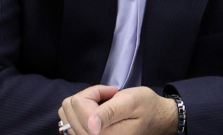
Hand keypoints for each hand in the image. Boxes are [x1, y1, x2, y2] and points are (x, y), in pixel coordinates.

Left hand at [59, 85, 176, 134]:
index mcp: (103, 133)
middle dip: (88, 97)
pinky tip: (97, 112)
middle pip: (69, 107)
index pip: (79, 103)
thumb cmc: (146, 107)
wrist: (156, 120)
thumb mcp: (131, 102)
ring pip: (66, 113)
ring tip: (104, 104)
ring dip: (84, 103)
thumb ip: (109, 112)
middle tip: (109, 98)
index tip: (112, 93)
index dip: (95, 92)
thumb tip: (91, 124)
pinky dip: (81, 111)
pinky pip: (69, 121)